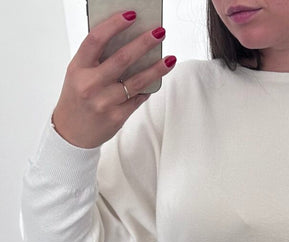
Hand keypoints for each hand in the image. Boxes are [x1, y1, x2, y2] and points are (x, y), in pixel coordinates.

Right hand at [52, 11, 175, 148]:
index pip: (96, 40)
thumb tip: (128, 41)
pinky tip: (156, 81)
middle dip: (144, 43)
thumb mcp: (78, 74)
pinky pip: (138, 99)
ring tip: (170, 59)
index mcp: (78, 68)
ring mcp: (104, 102)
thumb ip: (97, 59)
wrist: (71, 133)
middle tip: (159, 32)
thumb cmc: (77, 99)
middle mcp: (90, 84)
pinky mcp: (117, 117)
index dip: (114, 24)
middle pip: (122, 59)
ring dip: (156, 69)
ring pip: (137, 81)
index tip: (131, 14)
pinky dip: (148, 88)